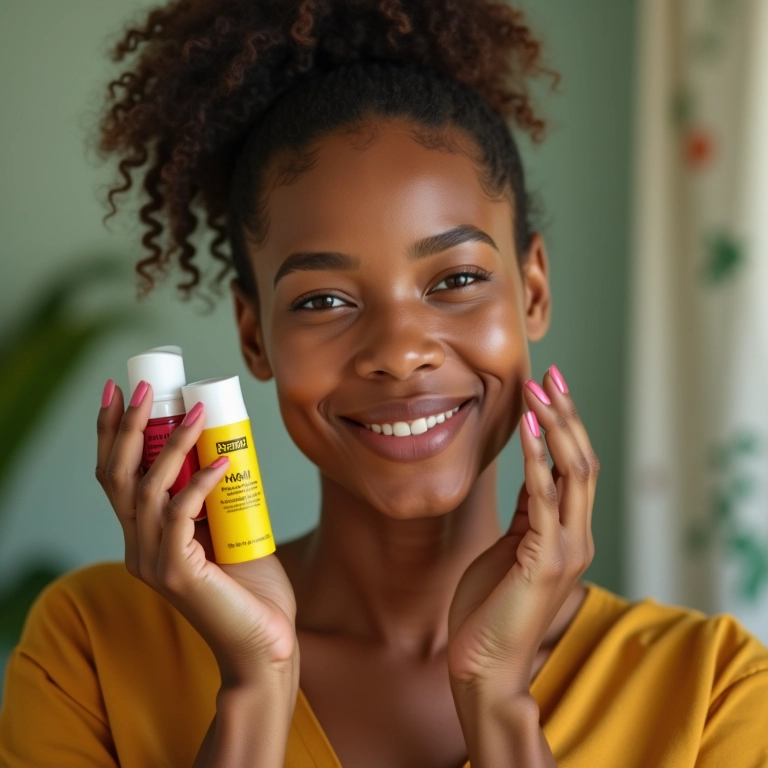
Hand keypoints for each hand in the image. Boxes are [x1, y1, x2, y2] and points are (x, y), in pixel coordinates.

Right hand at [96, 379, 297, 687]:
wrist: (265, 643)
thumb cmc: (250, 587)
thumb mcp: (224, 532)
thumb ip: (213, 502)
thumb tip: (224, 453)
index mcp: (143, 537)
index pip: (115, 477)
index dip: (110, 434)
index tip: (120, 392)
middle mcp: (137, 548)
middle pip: (117, 477)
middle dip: (126, 426)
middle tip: (145, 387)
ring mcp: (152, 561)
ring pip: (148, 490)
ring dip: (172, 445)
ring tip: (198, 411)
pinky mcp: (176, 573)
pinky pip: (180, 515)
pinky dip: (200, 483)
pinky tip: (223, 461)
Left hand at [446, 365, 598, 693]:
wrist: (484, 665)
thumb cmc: (491, 607)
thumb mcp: (511, 546)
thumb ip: (528, 513)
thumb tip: (533, 472)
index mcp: (567, 532)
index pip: (575, 466)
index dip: (564, 425)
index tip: (549, 387)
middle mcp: (576, 536)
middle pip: (583, 460)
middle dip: (566, 413)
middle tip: (551, 373)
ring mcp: (566, 548)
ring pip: (574, 472)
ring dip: (555, 426)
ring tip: (538, 389)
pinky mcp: (544, 560)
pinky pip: (544, 497)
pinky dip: (536, 457)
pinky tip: (524, 427)